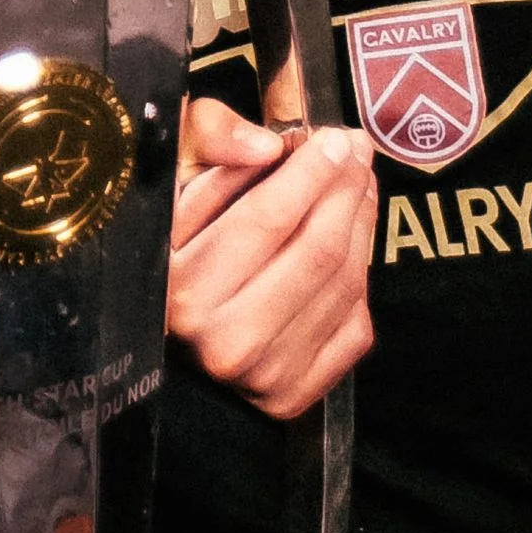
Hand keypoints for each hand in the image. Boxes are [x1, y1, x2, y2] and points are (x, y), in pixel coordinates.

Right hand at [167, 99, 375, 421]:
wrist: (170, 344)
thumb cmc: (174, 246)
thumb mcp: (171, 179)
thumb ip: (208, 139)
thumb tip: (266, 147)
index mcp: (181, 288)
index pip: (266, 218)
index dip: (312, 171)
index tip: (334, 138)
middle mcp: (221, 340)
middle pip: (316, 250)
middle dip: (346, 190)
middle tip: (356, 151)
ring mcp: (262, 374)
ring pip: (343, 283)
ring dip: (361, 223)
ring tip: (358, 185)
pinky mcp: (295, 394)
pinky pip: (354, 325)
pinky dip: (361, 277)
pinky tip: (351, 242)